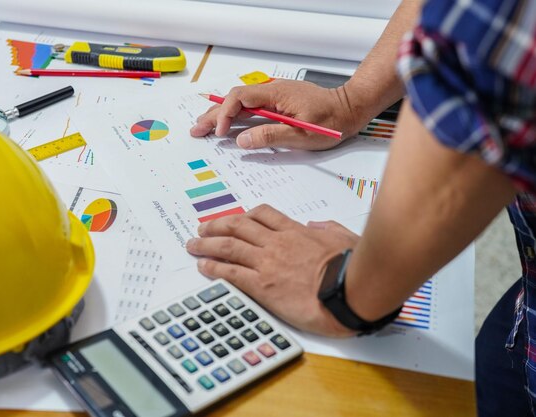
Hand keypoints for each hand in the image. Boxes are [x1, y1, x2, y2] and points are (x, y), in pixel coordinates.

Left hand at [185, 204, 359, 336]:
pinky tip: (203, 267)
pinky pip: (231, 273)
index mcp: (296, 232)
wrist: (350, 291)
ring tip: (194, 245)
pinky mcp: (262, 286)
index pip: (264, 215)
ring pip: (229, 246)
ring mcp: (267, 263)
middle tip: (203, 228)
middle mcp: (277, 244)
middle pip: (238, 226)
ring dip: (207, 244)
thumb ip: (328, 229)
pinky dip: (214, 268)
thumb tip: (317, 226)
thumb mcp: (345, 238)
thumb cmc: (353, 267)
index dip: (245, 215)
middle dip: (217, 225)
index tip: (236, 218)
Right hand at [190, 80, 367, 150]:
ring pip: (240, 102)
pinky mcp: (277, 102)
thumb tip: (242, 140)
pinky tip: (225, 123)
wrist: (349, 109)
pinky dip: (234, 115)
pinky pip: (250, 106)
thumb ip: (270, 136)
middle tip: (197, 130)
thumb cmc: (332, 121)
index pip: (240, 98)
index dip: (224, 114)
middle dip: (213, 114)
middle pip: (234, 99)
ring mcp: (274, 95)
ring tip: (203, 127)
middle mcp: (272, 90)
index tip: (220, 131)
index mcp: (276, 94)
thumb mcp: (302, 135)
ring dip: (220, 114)